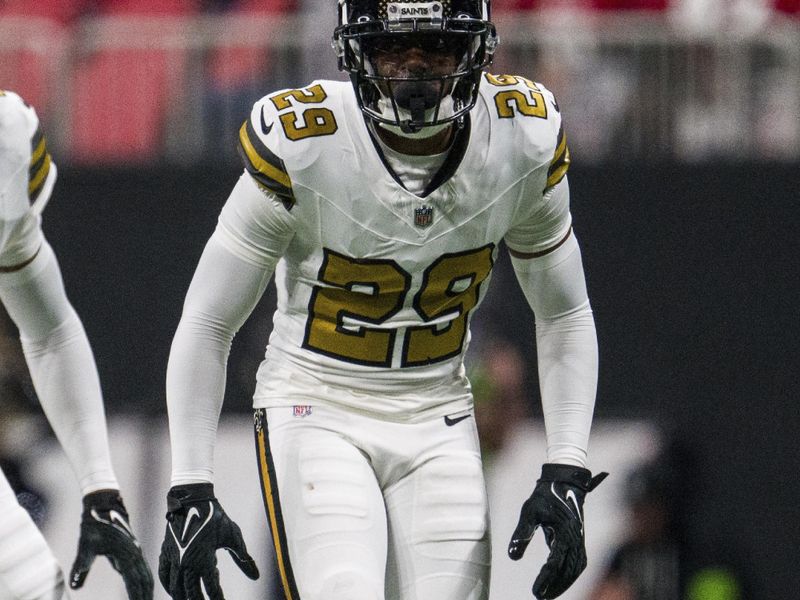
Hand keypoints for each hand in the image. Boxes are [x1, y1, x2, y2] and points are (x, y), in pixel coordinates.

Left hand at [70, 489, 153, 599]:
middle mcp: (134, 554)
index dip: (137, 596)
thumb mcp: (86, 545)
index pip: (135, 581)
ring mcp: (135, 552)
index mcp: (126, 554)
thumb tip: (73, 587)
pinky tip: (139, 589)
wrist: (103, 503)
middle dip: (145, 596)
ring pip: (145, 575)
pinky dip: (142, 582)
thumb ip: (81, 566)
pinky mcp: (130, 551)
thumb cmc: (94, 523)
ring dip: (146, 589)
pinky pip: (141, 570)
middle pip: (145, 580)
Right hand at [158, 483, 258, 598]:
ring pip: (175, 589)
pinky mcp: (166, 552)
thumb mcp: (233, 536)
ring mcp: (174, 559)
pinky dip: (168, 586)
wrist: (192, 499)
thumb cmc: (216, 517)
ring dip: (183, 597)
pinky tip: (175, 589)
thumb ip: (244, 558)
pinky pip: (163, 576)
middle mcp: (187, 564)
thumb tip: (256, 576)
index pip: (212, 591)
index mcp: (205, 560)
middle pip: (191, 594)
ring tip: (192, 599)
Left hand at [508, 463, 607, 598]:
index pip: (555, 562)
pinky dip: (570, 575)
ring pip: (576, 569)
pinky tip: (559, 582)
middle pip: (568, 570)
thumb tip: (512, 556)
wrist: (563, 481)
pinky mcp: (579, 539)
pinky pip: (578, 563)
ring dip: (564, 583)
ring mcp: (579, 539)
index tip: (535, 592)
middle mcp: (576, 538)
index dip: (545, 579)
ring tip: (549, 594)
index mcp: (565, 532)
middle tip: (541, 597)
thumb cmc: (545, 495)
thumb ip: (522, 534)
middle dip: (555, 586)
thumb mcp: (529, 511)